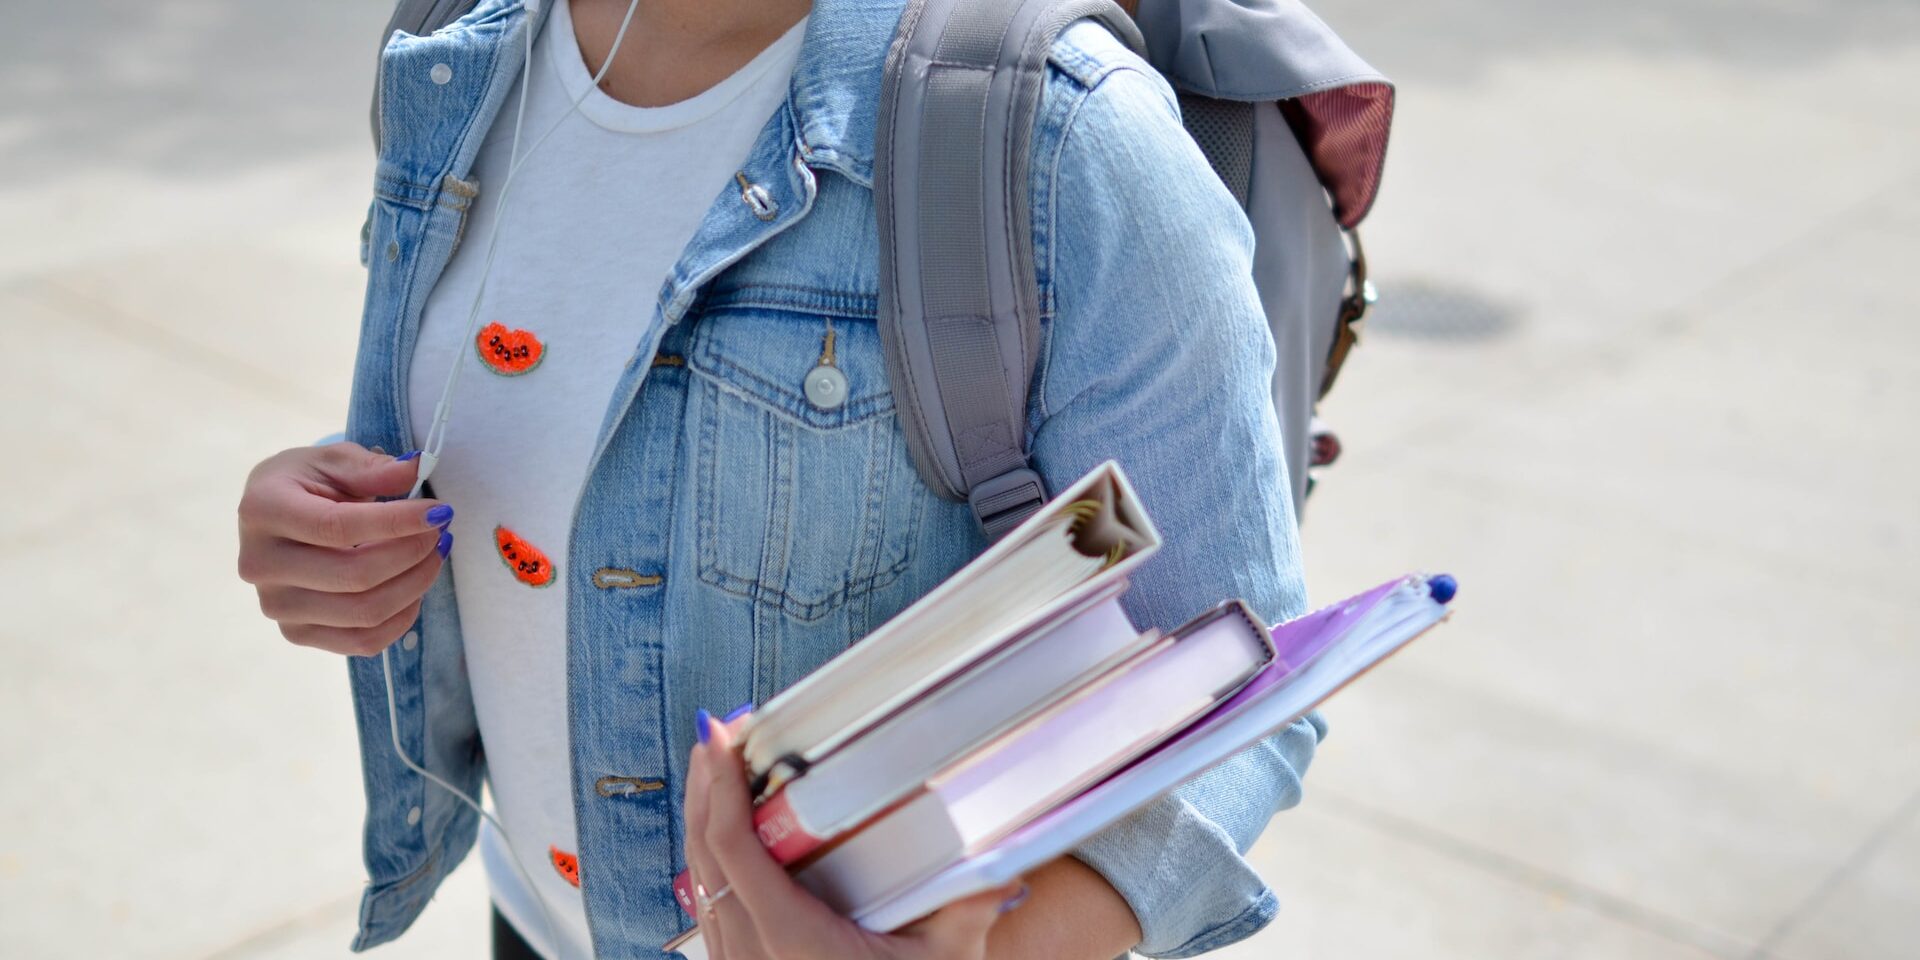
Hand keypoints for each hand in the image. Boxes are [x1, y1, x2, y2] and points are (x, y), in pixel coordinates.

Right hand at [237, 442, 453, 655]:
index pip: (338, 527)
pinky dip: (401, 617)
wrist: (274, 517)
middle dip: (412, 554)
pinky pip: (362, 642)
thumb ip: (373, 468)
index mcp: (263, 511)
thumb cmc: (307, 483)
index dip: (397, 522)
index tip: (439, 512)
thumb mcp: (334, 460)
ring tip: (433, 555)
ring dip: (415, 585)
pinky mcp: (296, 633)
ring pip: (364, 613)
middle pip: (355, 576)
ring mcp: (277, 605)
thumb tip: (415, 470)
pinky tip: (414, 588)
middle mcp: (260, 564)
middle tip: (440, 533)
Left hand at [682, 713, 1022, 959]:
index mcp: (791, 942)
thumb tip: (1005, 863)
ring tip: (718, 770)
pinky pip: (713, 908)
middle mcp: (750, 957)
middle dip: (705, 787)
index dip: (720, 787)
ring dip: (705, 820)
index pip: (733, 848)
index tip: (720, 736)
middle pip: (704, 855)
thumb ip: (968, 909)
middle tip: (716, 734)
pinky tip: (729, 838)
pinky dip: (715, 861)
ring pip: (701, 881)